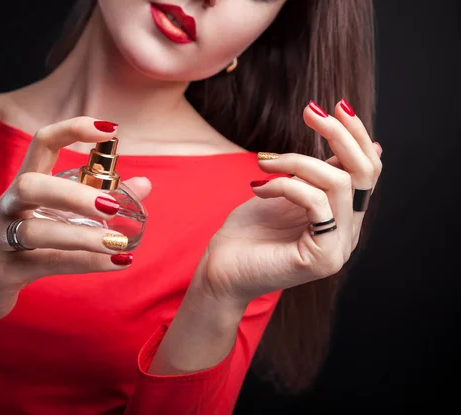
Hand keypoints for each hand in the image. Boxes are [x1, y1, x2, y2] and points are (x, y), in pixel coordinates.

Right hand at [0, 117, 150, 322]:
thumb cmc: (26, 246)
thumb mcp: (59, 219)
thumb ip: (98, 200)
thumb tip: (144, 184)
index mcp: (23, 185)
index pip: (42, 143)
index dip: (72, 130)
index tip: (109, 130)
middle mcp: (8, 205)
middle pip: (31, 185)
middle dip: (72, 193)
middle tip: (111, 205)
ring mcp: (0, 238)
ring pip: (35, 230)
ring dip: (80, 236)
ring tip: (117, 242)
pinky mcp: (3, 271)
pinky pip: (43, 264)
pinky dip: (82, 263)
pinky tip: (116, 263)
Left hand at [198, 100, 381, 306]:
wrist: (220, 271)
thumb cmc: (248, 233)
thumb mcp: (288, 191)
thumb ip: (322, 172)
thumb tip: (373, 144)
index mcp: (342, 216)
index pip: (366, 170)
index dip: (355, 135)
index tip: (332, 105)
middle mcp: (347, 232)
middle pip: (365, 173)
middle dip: (340, 134)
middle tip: (310, 111)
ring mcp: (338, 248)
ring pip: (339, 183)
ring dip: (297, 161)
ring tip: (264, 162)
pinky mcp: (323, 257)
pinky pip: (317, 203)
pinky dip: (286, 185)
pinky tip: (259, 187)